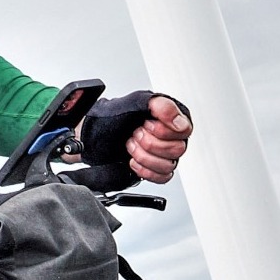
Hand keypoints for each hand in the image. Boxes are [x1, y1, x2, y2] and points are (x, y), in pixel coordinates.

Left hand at [75, 90, 193, 187]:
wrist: (96, 136)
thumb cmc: (115, 117)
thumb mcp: (136, 102)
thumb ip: (161, 105)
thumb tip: (179, 120)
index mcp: (172, 116)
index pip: (184, 129)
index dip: (163, 130)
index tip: (146, 124)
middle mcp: (172, 136)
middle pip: (177, 149)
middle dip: (150, 143)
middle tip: (136, 134)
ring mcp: (166, 154)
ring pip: (169, 165)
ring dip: (144, 156)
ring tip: (131, 146)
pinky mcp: (158, 169)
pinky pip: (163, 178)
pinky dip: (144, 170)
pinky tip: (133, 160)